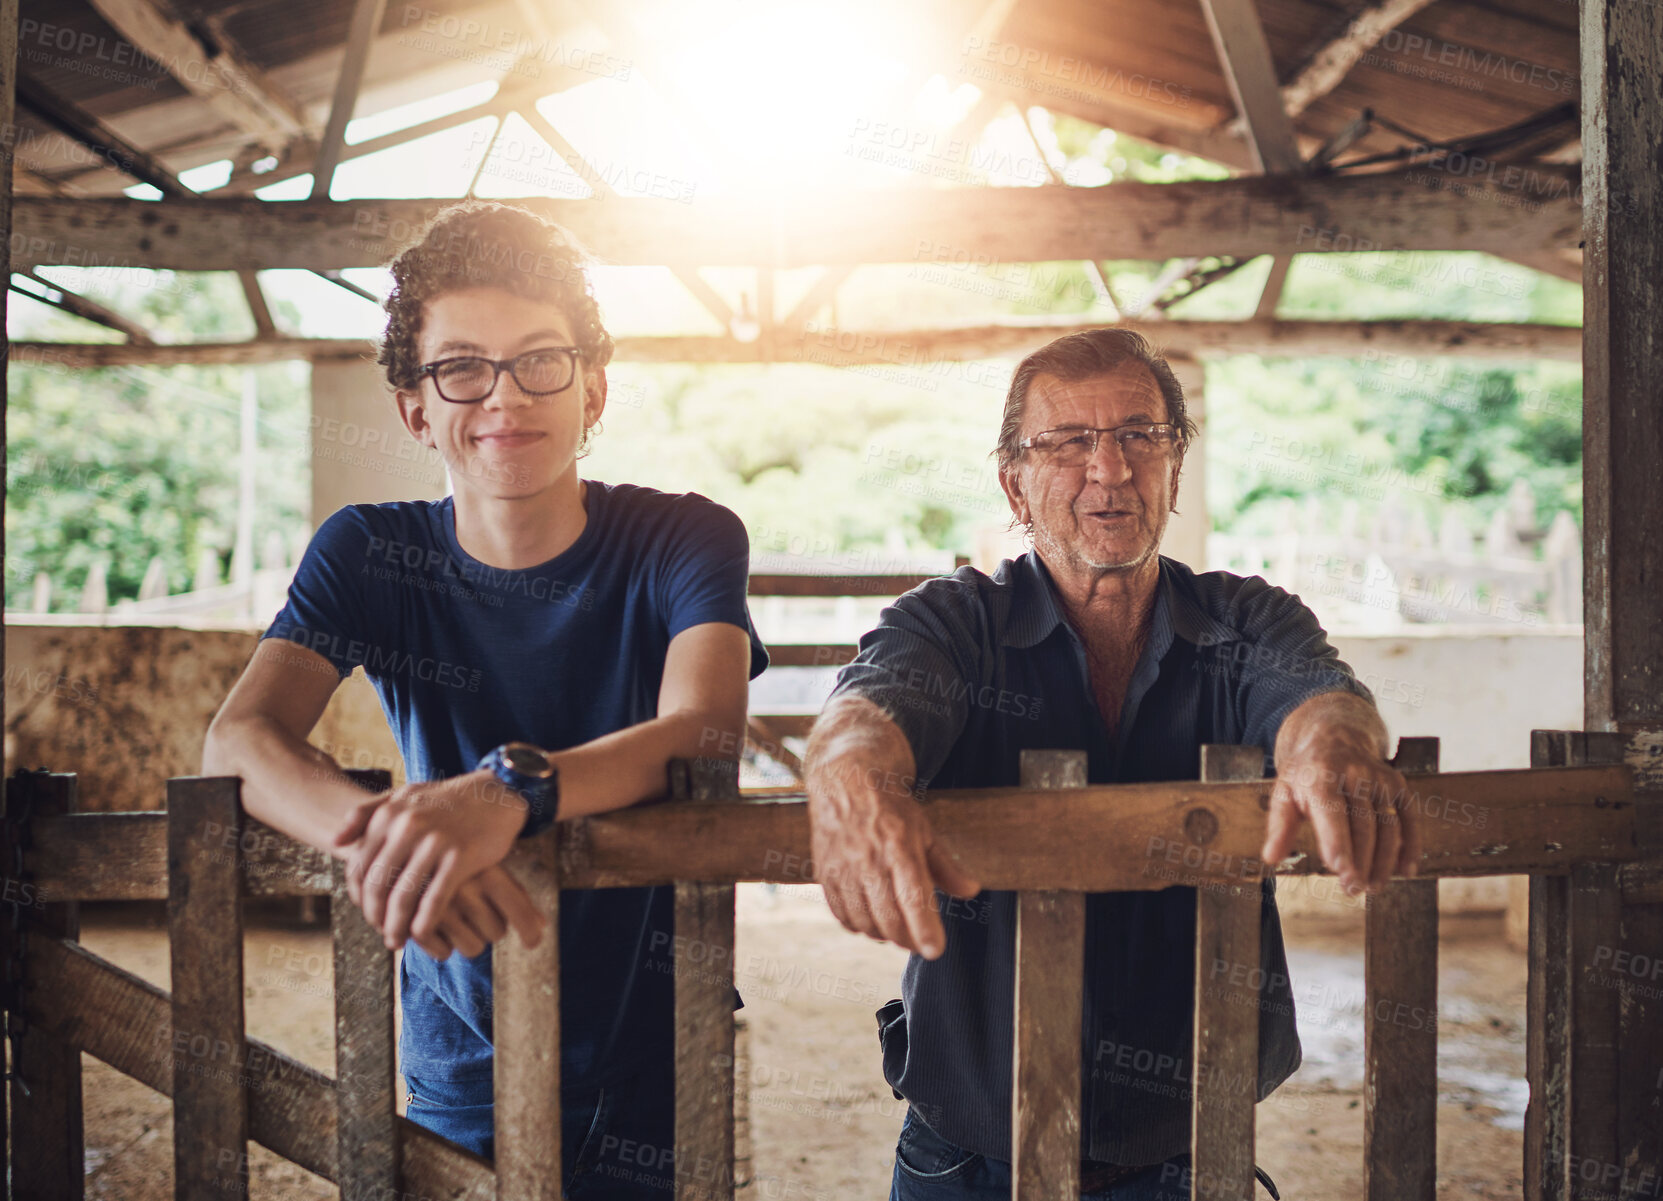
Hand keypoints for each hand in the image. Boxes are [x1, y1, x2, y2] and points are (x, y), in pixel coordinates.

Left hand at [334, 770, 541, 950]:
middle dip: (375, 917)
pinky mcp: (460, 857)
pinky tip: (422, 935)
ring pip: (403, 897)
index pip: (359, 868)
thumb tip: (336, 842)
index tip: (368, 913)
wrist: (495, 793)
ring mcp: (434, 842)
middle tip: (381, 932)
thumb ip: (366, 814)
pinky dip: (425, 923)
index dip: (359, 898)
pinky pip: (435, 899)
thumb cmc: (446, 800)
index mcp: (388, 815)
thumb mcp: (404, 796)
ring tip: (397, 941)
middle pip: (378, 886)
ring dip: (396, 927)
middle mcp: (407, 826)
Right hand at [410, 864, 545, 960]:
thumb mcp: (486, 868)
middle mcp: (464, 888)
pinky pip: (444, 954)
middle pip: (497, 932)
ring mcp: (438, 906)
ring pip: (473, 947)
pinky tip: (440, 930)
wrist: (403, 848)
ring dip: (469, 939)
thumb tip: (542, 926)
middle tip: (477, 912)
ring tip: (459, 920)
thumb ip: (515, 895)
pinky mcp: (414, 923)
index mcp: (485, 870)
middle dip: (491, 927)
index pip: (518, 908)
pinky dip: (444, 948)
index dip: (530, 931)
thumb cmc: (456, 863)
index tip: (533, 943)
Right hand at [807, 761, 979, 958]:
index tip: (935, 950)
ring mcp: (843, 868)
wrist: (845, 781)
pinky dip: (858, 926)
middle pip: (889, 917)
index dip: (924, 930)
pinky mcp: (825, 873)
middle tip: (919, 942)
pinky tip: (871, 922)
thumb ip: (946, 866)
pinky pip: (841, 914)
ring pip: (864, 921)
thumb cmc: (890, 807)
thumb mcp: (924, 830)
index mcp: (899, 847)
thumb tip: (971, 891)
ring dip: (883, 935)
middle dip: (907, 939)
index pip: (913, 898)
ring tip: (896, 932)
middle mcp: (869, 860)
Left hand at [1262, 726, 1418, 894]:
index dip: (1338, 843)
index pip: (1331, 812)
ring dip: (1383, 860)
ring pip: (1387, 826)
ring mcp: (1379, 779)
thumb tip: (1271, 857)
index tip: (1342, 872)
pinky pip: (1409, 818)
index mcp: (1320, 776)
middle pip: (1362, 825)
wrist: (1334, 737)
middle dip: (1360, 861)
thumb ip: (1279, 826)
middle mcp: (1354, 774)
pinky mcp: (1398, 785)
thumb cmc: (1305, 774)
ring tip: (1373, 886)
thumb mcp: (1284, 792)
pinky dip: (1410, 845)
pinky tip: (1405, 870)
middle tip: (1353, 889)